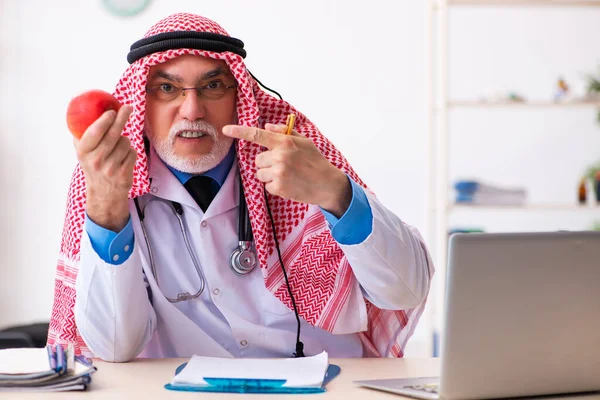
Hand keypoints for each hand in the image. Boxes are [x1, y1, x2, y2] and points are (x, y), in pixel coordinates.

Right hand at [74, 105, 135, 230]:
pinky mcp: (124, 173)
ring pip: (125, 142)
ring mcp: (110, 168)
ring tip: (118, 149)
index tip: (111, 111)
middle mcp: (96, 160)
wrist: (104, 192)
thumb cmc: (94, 166)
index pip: (94, 132)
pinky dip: (130, 152)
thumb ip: (82, 135)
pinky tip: (123, 158)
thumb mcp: (83, 153)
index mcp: (83, 152)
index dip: (104, 120)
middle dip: (122, 118)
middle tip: (128, 107)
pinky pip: (132, 153)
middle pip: (113, 134)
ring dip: (124, 141)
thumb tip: (85, 111)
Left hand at [222, 123, 351, 217]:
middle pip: (257, 160)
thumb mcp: (304, 142)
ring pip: (260, 174)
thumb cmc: (316, 161)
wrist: (327, 184)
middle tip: (284, 166)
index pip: (257, 135)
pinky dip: (276, 187)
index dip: (239, 131)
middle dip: (267, 164)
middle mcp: (280, 156)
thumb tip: (267, 126)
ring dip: (270, 176)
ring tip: (287, 176)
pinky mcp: (279, 187)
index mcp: (285, 142)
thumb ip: (284, 132)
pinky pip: (267, 186)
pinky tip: (289, 185)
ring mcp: (279, 172)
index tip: (225, 129)